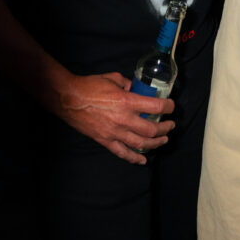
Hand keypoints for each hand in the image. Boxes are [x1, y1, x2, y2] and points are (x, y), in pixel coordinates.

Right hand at [50, 71, 175, 163]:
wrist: (68, 99)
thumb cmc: (90, 86)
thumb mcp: (114, 78)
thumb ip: (128, 84)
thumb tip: (136, 89)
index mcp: (127, 102)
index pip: (156, 107)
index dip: (168, 107)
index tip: (171, 107)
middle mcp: (124, 119)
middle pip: (152, 129)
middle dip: (166, 128)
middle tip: (170, 125)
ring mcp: (115, 132)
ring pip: (141, 143)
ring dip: (156, 143)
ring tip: (163, 140)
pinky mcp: (105, 140)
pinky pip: (123, 153)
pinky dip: (134, 158)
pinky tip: (143, 160)